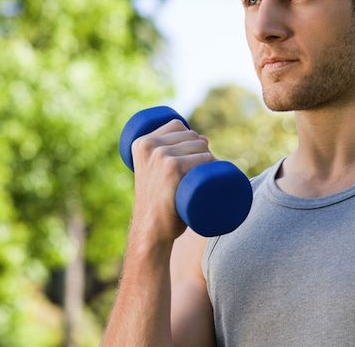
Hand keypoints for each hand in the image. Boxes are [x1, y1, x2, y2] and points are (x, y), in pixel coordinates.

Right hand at [129, 119, 214, 244]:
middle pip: (191, 135)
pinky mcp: (172, 169)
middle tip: (201, 171)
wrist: (151, 230)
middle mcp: (150, 146)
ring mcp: (161, 157)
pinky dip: (213, 164)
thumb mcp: (151, 173)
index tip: (193, 154)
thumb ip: (163, 157)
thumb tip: (203, 138)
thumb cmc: (157, 202)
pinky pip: (204, 158)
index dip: (190, 136)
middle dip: (203, 149)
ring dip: (211, 159)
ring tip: (206, 177)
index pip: (177, 125)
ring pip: (201, 146)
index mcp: (141, 142)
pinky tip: (212, 171)